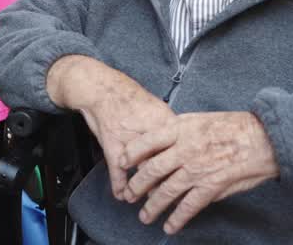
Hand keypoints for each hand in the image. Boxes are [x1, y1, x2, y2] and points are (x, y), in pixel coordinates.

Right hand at [46, 56, 175, 199]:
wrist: (101, 87)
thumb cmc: (129, 97)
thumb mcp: (156, 108)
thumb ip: (171, 127)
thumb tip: (185, 142)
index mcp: (165, 121)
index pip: (182, 149)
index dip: (188, 168)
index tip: (191, 182)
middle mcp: (151, 131)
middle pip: (166, 163)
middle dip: (170, 184)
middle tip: (173, 198)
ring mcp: (131, 139)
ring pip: (144, 171)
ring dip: (147, 189)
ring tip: (150, 204)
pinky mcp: (113, 145)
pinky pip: (118, 171)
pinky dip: (120, 186)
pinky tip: (122, 195)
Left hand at [120, 111, 278, 233]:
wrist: (264, 138)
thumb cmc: (234, 126)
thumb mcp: (200, 119)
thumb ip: (180, 133)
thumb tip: (163, 148)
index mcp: (180, 129)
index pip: (146, 142)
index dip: (131, 154)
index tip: (121, 163)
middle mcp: (184, 148)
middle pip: (152, 169)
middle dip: (137, 185)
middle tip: (128, 195)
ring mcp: (197, 168)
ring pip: (166, 191)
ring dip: (152, 207)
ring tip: (144, 216)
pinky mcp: (211, 186)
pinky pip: (188, 206)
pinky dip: (177, 219)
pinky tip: (169, 226)